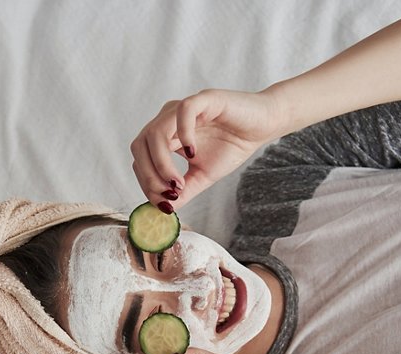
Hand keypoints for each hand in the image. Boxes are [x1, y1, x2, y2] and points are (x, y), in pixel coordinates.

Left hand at [130, 88, 286, 211]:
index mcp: (164, 135)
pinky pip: (183, 112)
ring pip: (155, 132)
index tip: (164, 203)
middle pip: (139, 145)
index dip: (146, 182)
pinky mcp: (203, 98)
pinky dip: (183, 135)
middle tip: (169, 194)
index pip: (140, 158)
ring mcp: (183, 108)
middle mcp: (167, 119)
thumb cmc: (231, 147)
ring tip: (179, 182)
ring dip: (162, 162)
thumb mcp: (203, 176)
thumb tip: (165, 209)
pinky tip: (192, 154)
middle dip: (148, 175)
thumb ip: (183, 192)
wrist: (261, 128)